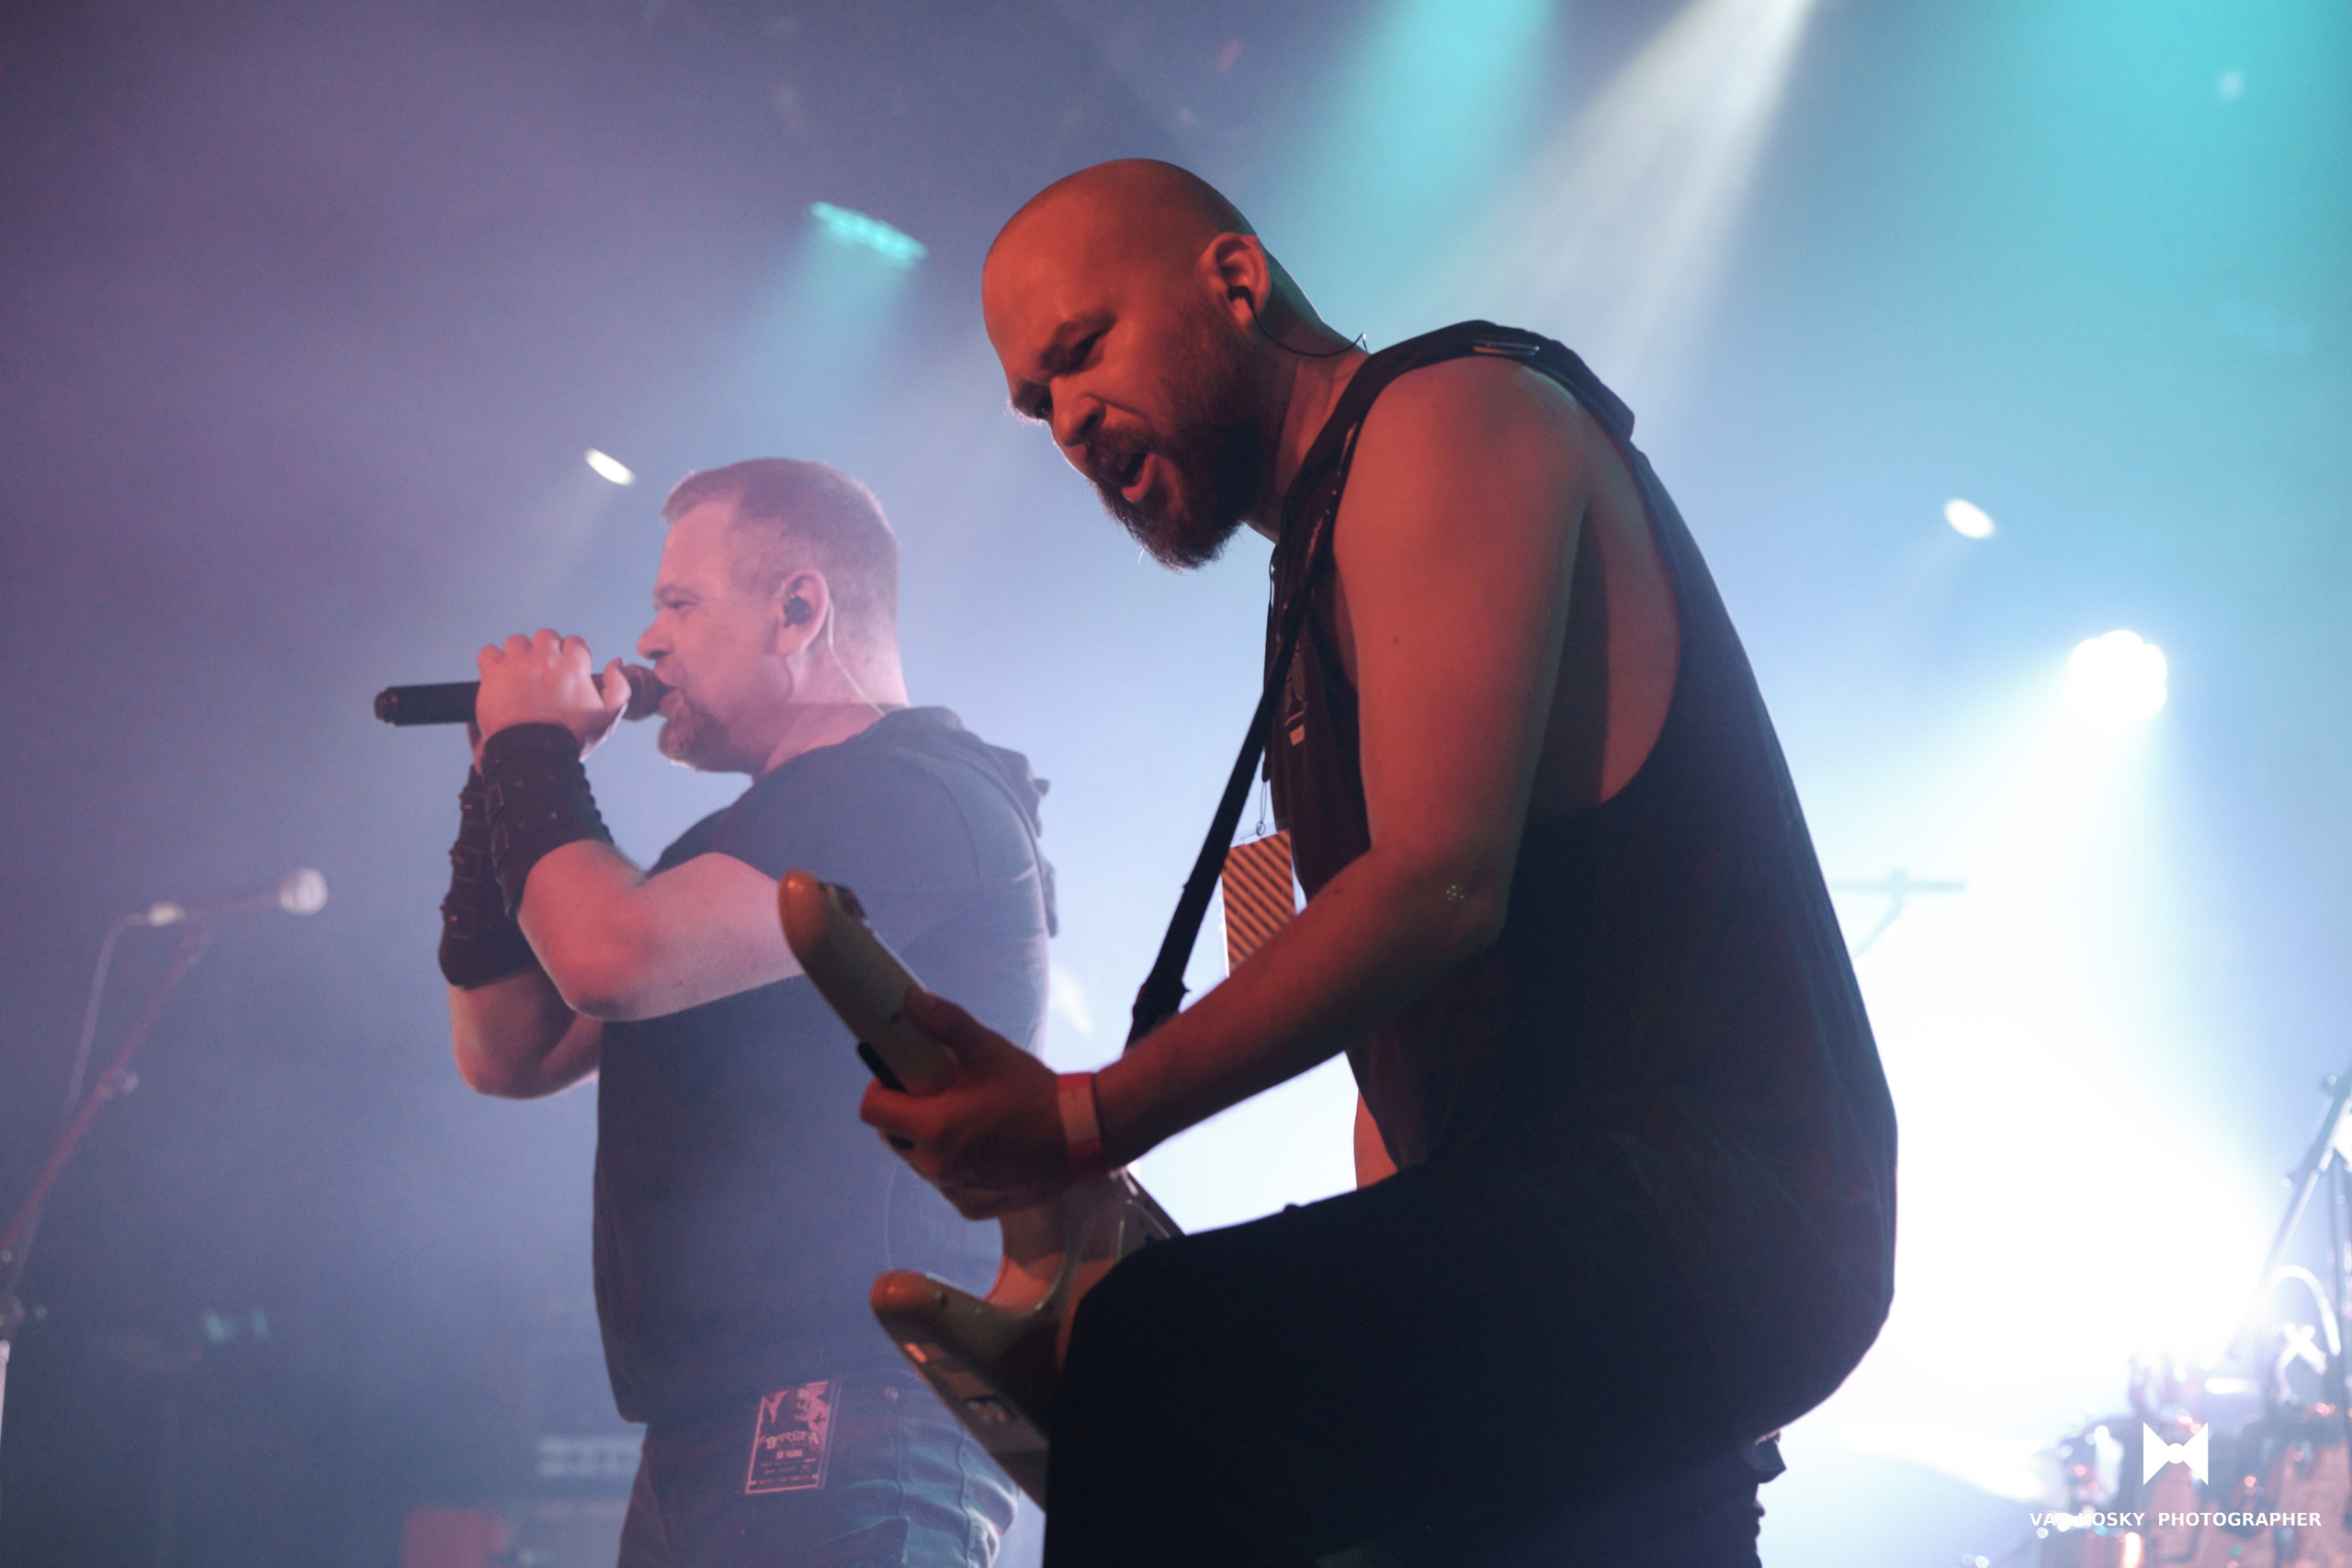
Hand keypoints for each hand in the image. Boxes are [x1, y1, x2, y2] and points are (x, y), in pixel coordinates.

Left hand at [474, 630, 629, 759]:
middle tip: (540, 672)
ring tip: (518, 674)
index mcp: (574, 666)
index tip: (565, 671)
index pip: (574, 642)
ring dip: (518, 654)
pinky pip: (489, 653)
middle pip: (545, 636)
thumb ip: (619, 689)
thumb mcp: (607, 720)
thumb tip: (616, 662)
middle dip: (544, 650)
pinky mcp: (493, 673)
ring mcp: (518, 663)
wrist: (532, 755)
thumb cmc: (569, 740)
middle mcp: (546, 658)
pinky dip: (492, 661)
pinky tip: (498, 676)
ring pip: (516, 641)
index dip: (571, 655)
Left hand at [860, 988, 1077, 1218]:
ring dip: (929, 1142)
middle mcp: (936, 1166)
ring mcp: (954, 1191)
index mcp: (933, 1128)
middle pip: (893, 1138)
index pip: (872, 1111)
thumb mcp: (988, 1050)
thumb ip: (946, 1022)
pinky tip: (982, 1147)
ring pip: (920, 1163)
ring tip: (964, 1119)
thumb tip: (911, 998)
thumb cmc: (1032, 1092)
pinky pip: (948, 1185)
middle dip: (904, 1115)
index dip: (879, 1089)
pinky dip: (955, 1167)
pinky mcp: (974, 1205)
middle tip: (934, 1094)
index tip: (899, 1078)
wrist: (1082, 1135)